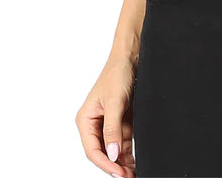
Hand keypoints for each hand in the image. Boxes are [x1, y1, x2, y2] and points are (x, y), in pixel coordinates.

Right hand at [75, 55, 136, 177]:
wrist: (132, 56)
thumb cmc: (117, 73)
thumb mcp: (115, 102)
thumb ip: (113, 129)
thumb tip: (113, 154)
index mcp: (86, 119)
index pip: (93, 150)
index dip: (106, 163)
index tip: (119, 172)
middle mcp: (95, 123)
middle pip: (103, 151)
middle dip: (115, 165)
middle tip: (128, 176)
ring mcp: (108, 122)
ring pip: (114, 148)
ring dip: (123, 161)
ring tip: (133, 172)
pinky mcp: (121, 120)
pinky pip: (123, 140)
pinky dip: (129, 151)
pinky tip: (135, 160)